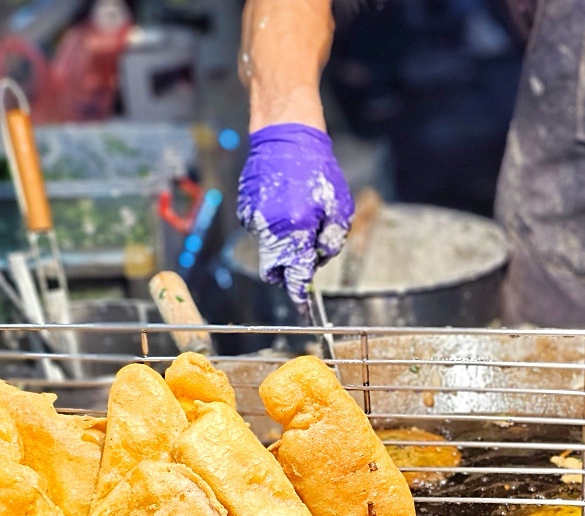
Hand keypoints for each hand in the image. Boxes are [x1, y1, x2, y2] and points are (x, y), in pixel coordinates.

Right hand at [236, 123, 353, 300]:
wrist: (286, 138)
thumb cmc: (317, 171)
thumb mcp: (339, 207)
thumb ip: (332, 240)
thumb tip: (320, 259)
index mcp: (295, 232)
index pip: (296, 276)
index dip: (300, 296)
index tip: (304, 308)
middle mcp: (269, 230)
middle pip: (274, 271)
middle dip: (288, 273)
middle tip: (305, 259)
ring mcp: (253, 220)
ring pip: (269, 249)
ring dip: (284, 245)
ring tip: (300, 216)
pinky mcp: (245, 209)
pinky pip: (261, 230)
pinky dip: (275, 228)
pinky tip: (286, 205)